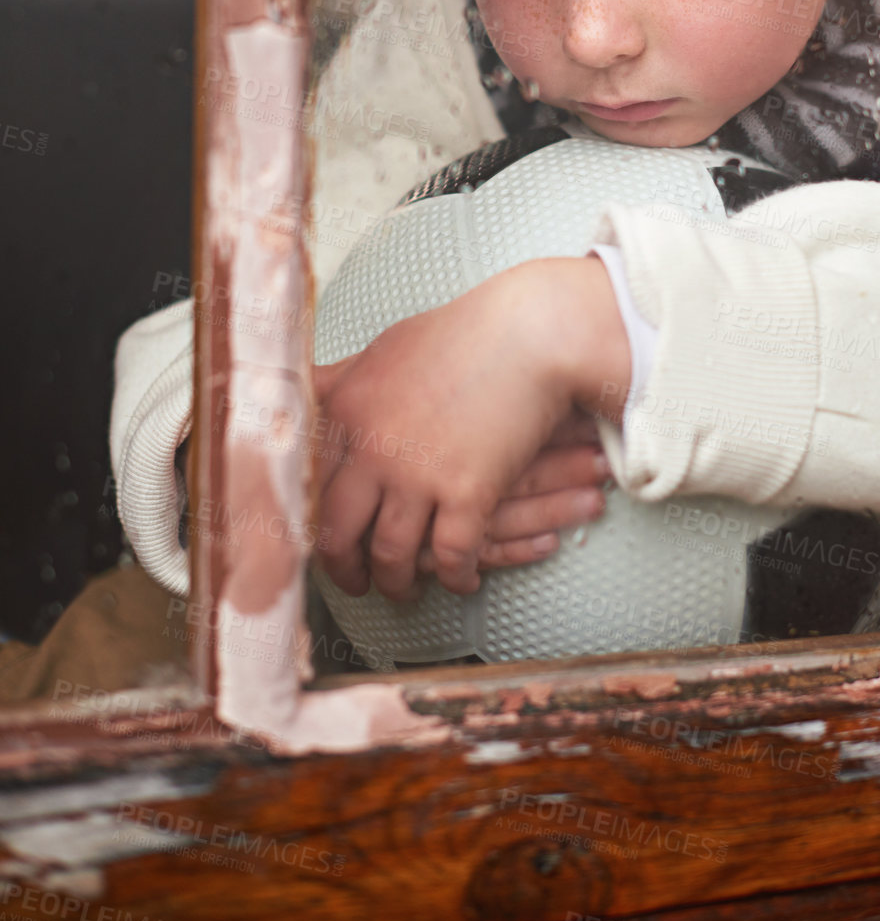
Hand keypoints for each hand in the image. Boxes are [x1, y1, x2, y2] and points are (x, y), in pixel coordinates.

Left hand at [312, 256, 628, 600]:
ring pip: (391, 555)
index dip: (313, 525)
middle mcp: (372, 447)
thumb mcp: (384, 348)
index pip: (308, 489)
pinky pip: (451, 556)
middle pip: (337, 533)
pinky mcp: (468, 492)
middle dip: (344, 569)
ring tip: (406, 588)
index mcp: (346, 410)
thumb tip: (306, 389)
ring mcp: (419, 473)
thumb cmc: (462, 333)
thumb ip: (342, 380)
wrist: (531, 331)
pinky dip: (455, 577)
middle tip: (356, 581)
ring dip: (398, 582)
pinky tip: (462, 580)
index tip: (325, 540)